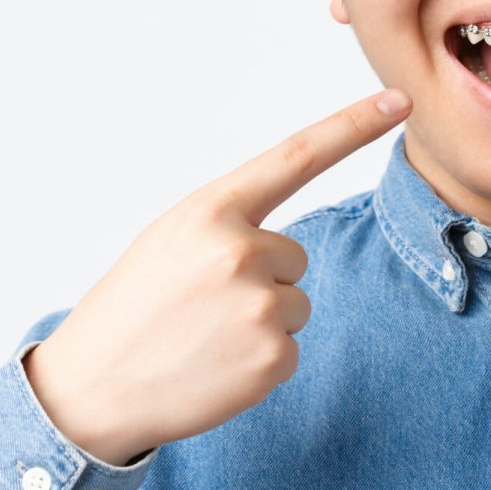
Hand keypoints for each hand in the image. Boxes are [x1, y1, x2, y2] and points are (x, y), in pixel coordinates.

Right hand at [22, 87, 412, 465]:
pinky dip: (259, 363)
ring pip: (295, 303)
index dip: (353, 125)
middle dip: (261, 280)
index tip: (399, 100)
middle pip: (294, 256)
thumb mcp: (171, 241)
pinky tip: (214, 367)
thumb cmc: (133, 309)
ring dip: (260, 322)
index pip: (297, 156)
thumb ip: (231, 225)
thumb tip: (285, 244)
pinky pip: (290, 349)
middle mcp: (241, 250)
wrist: (90, 389)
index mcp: (212, 211)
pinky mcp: (273, 357)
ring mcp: (260, 305)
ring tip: (203, 337)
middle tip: (201, 306)